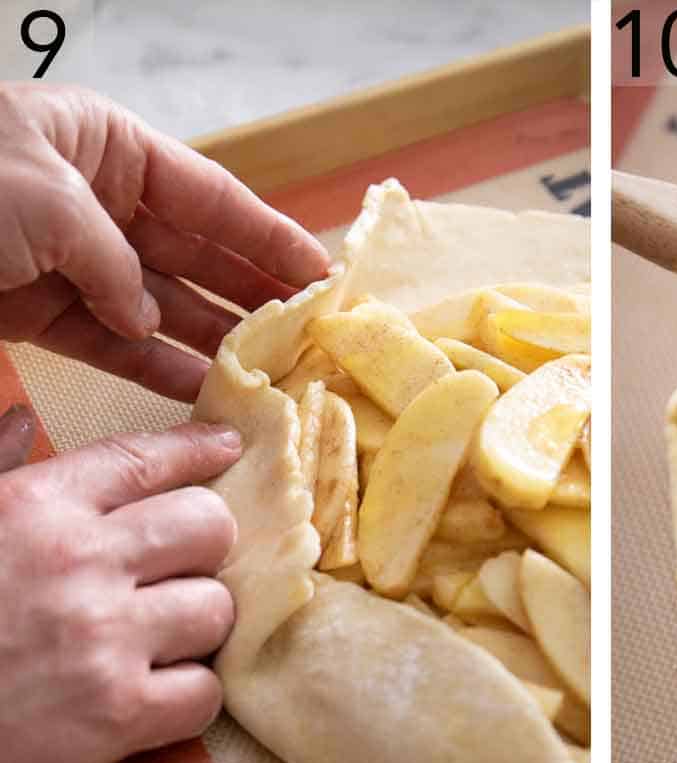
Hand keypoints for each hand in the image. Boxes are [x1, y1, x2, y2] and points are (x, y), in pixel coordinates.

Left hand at [0, 82, 329, 401]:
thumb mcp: (45, 199)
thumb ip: (115, 261)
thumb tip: (147, 321)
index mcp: (109, 147)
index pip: (212, 198)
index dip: (270, 239)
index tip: (324, 277)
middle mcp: (102, 203)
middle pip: (198, 255)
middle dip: (253, 296)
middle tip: (308, 336)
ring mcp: (75, 261)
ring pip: (164, 306)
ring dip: (215, 341)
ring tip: (269, 376)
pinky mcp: (43, 314)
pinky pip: (117, 344)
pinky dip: (156, 369)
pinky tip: (203, 393)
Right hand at [0, 422, 241, 762]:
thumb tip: (21, 421)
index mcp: (31, 508)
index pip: (143, 459)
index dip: (198, 449)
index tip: (228, 446)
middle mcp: (77, 561)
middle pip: (209, 525)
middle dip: (205, 547)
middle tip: (179, 572)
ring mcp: (102, 636)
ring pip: (218, 609)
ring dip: (196, 630)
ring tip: (157, 644)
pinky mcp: (115, 713)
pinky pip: (206, 692)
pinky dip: (187, 701)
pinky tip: (151, 702)